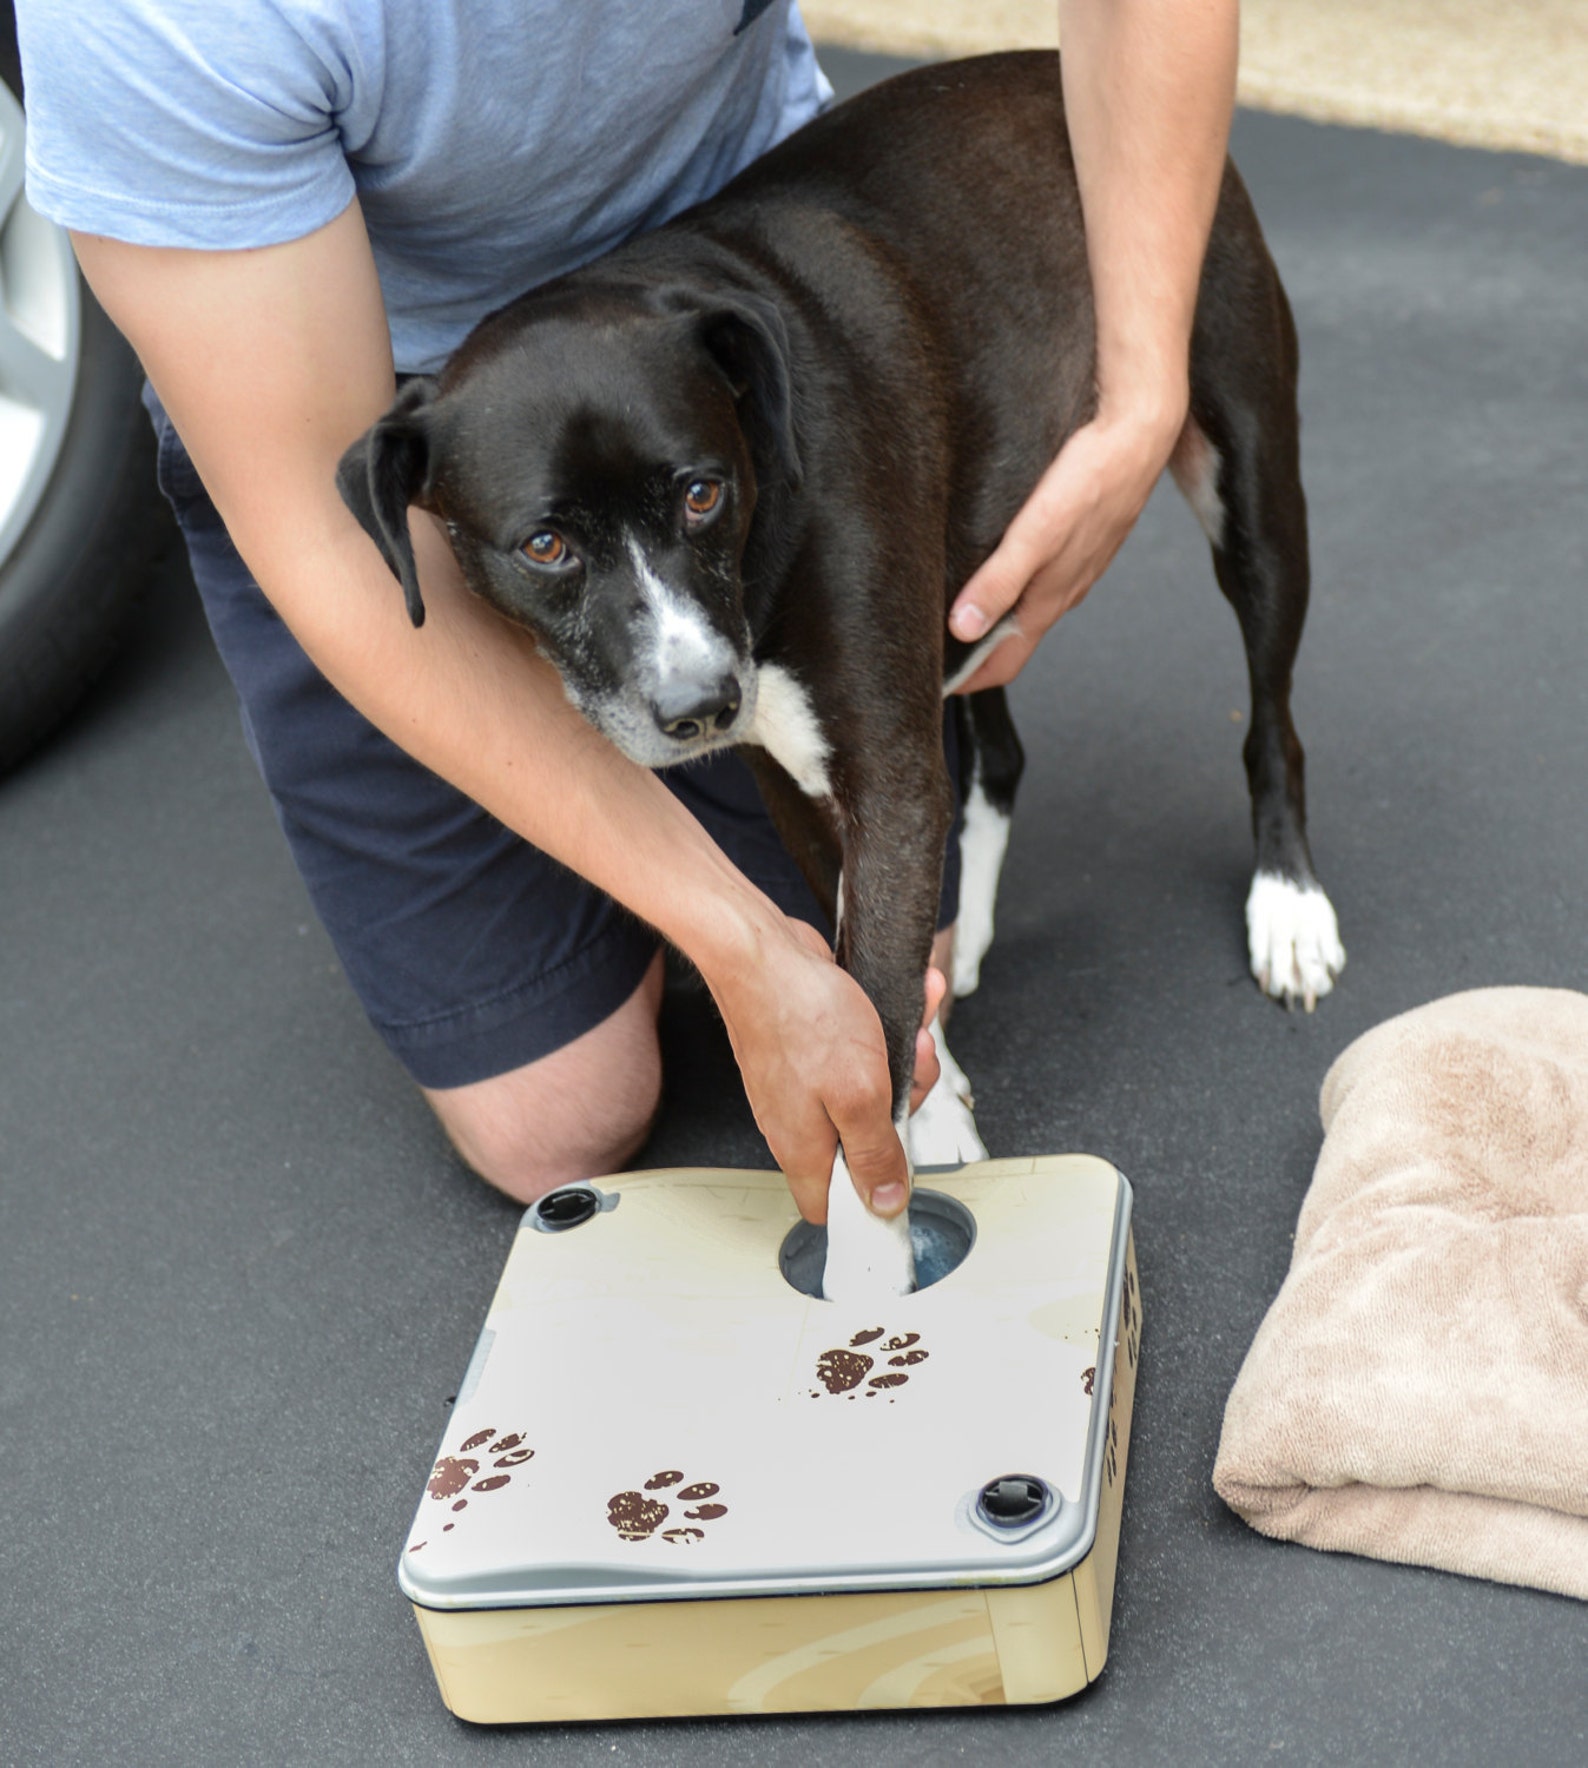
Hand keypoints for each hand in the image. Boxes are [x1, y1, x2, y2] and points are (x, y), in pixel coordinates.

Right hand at [705, 911, 945, 1224]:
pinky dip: (888, 1031)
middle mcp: (800, 1122)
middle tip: (911, 1069)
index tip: (904, 1173)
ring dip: (903, 1059)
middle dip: (903, 1104)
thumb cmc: (801, 1015)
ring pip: (872, 1090)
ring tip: (914, 1027)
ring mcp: (804, 1084)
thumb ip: (875, 1152)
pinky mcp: (812, 1051)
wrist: (762, 952)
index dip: (869, 1199)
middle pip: (867, 1141)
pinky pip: (862, 1053)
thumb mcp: (859, 1094)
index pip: (833, 1206)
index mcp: (805, 1148)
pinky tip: (908, 1005)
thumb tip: (885, 1203)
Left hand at [947, 400, 1184, 693]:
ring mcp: (1072, 563)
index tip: (931, 682)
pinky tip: (991, 559)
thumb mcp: (1038, 533)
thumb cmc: (1093, 479)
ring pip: (1025, 604)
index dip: (969, 679)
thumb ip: (1000, 581)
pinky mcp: (1076, 535)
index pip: (1006, 663)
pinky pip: (1037, 571)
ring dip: (990, 613)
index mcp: (1050, 600)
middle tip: (929, 646)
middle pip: (1012, 637)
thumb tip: (964, 629)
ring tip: (949, 605)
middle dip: (973, 650)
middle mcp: (1063, 589)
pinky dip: (1008, 580)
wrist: (1140, 430)